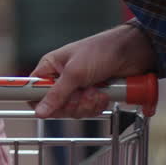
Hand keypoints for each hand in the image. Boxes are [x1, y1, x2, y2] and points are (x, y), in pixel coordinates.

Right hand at [31, 24, 156, 117]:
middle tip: (83, 94)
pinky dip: (97, 105)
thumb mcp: (75, 73)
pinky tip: (103, 95)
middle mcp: (62, 79)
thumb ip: (56, 94)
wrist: (132, 52)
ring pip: (73, 110)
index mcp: (51, 68)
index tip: (50, 107)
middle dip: (72, 104)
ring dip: (87, 104)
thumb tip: (39, 112)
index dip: (39, 101)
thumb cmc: (100, 52)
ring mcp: (78, 88)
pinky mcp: (93, 95)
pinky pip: (88, 110)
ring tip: (97, 91)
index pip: (33, 90)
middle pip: (55, 105)